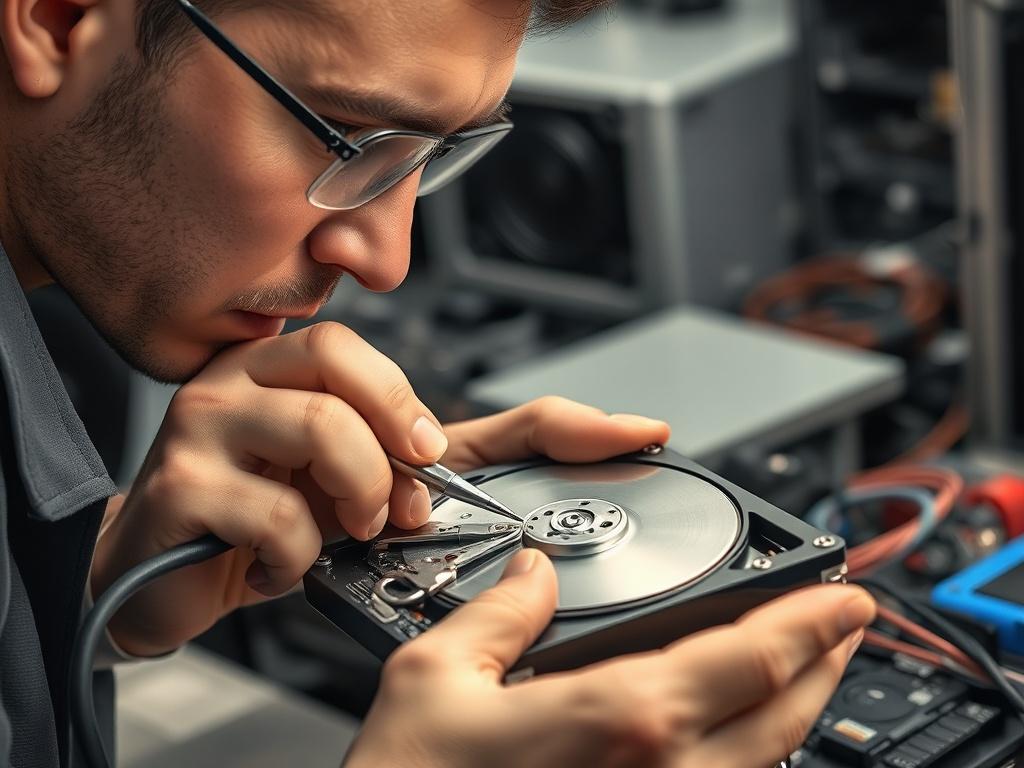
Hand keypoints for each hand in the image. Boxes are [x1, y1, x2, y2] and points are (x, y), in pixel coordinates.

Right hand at [90, 321, 668, 654]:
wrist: (167, 568)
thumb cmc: (266, 511)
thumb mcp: (369, 476)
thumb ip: (451, 454)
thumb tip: (573, 435)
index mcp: (292, 368)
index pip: (377, 352)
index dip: (473, 391)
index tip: (616, 432)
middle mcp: (247, 377)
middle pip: (345, 364)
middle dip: (394, 437)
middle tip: (401, 492)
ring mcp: (207, 425)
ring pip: (318, 428)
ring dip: (358, 495)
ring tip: (348, 528)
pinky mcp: (179, 486)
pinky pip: (275, 514)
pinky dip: (301, 555)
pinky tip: (286, 562)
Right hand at [346, 552, 875, 767]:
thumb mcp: (434, 680)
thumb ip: (496, 612)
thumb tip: (533, 575)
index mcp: (622, 718)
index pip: (752, 655)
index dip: (811, 618)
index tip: (842, 594)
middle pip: (784, 712)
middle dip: (825, 660)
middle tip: (844, 623)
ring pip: (767, 761)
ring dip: (798, 706)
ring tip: (803, 668)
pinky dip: (752, 753)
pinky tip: (736, 732)